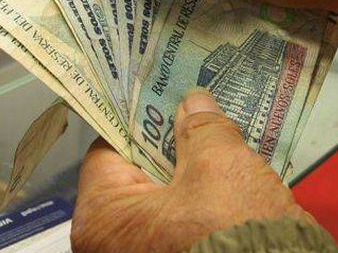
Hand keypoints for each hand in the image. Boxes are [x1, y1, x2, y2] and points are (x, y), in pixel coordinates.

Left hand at [71, 91, 312, 252]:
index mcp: (102, 219)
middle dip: (168, 148)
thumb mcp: (219, 164)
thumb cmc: (235, 233)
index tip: (163, 99)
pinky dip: (198, 206)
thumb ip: (200, 127)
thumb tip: (193, 104)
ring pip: (160, 202)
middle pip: (134, 177)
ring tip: (217, 147)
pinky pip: (178, 226)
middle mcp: (109, 246)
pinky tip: (225, 185)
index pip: (108, 150)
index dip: (140, 120)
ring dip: (188, 177)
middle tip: (194, 118)